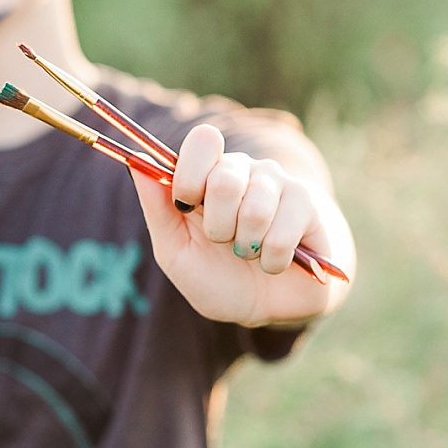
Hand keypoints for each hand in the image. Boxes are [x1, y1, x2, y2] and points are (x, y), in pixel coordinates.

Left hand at [129, 122, 347, 326]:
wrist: (268, 308)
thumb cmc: (219, 277)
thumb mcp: (176, 252)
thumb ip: (157, 209)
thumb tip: (137, 161)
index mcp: (212, 174)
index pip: (205, 140)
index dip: (191, 175)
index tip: (187, 208)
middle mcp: (249, 171)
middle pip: (225, 180)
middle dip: (219, 227)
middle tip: (224, 242)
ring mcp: (283, 185)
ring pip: (256, 209)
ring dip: (246, 247)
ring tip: (250, 254)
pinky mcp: (310, 208)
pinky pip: (282, 234)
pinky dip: (272, 261)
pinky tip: (276, 263)